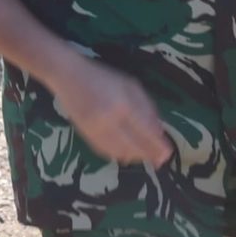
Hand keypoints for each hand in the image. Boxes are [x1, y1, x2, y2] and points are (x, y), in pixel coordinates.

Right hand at [51, 57, 172, 166]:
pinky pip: (105, 151)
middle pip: (134, 146)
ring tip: (144, 157)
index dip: (158, 145)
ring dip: (134, 156)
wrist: (67, 76)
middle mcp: (110, 121)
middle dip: (149, 155)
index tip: (168, 153)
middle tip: (160, 160)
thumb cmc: (102, 76)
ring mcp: (96, 129)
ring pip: (120, 152)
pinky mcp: (85, 134)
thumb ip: (147, 106)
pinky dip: (118, 155)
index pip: (146, 132)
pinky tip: (125, 153)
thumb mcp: (131, 85)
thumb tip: (158, 130)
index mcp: (124, 105)